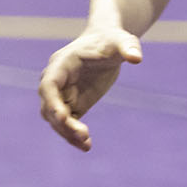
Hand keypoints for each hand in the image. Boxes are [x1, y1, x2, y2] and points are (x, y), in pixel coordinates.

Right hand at [38, 26, 142, 151]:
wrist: (108, 45)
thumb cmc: (111, 41)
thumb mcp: (121, 41)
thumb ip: (128, 47)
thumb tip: (137, 58)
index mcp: (61, 64)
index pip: (49, 85)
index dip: (52, 101)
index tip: (62, 116)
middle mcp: (56, 81)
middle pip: (49, 107)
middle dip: (62, 123)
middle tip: (82, 135)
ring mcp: (62, 95)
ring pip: (56, 120)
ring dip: (67, 133)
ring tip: (86, 144)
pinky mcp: (72, 106)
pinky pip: (68, 125)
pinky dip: (74, 136)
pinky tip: (87, 146)